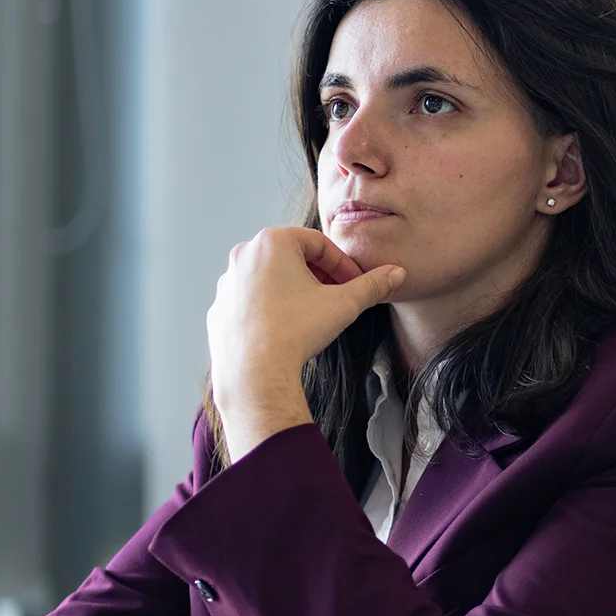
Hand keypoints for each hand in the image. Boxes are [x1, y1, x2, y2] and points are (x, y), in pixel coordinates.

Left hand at [207, 227, 403, 457]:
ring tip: (313, 315)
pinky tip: (286, 330)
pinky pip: (250, 302)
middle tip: (337, 297)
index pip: (318, 243)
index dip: (343, 264)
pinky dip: (270, 309)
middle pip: (292, 257)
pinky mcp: (218, 309)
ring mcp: (227, 283)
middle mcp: (244, 255)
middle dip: (318, 275)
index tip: (355, 283)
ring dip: (293, 290)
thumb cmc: (296, 331)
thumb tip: (397, 273)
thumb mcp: (344, 304)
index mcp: (272, 243)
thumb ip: (372, 285)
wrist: (255, 373)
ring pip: (269, 279)